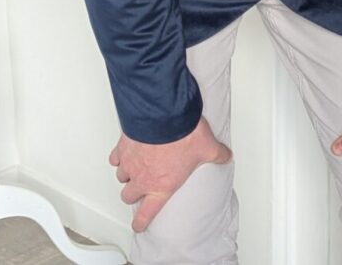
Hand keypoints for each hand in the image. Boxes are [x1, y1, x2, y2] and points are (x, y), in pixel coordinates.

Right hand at [110, 117, 232, 231]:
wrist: (165, 116)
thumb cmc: (184, 135)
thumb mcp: (208, 148)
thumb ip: (217, 155)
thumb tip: (225, 155)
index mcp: (162, 186)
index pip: (148, 212)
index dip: (141, 221)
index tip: (139, 225)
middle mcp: (143, 178)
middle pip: (129, 196)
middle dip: (133, 194)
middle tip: (141, 189)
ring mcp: (130, 164)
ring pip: (121, 177)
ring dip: (127, 175)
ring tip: (135, 169)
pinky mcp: (122, 148)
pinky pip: (115, 158)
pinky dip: (120, 157)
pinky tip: (126, 153)